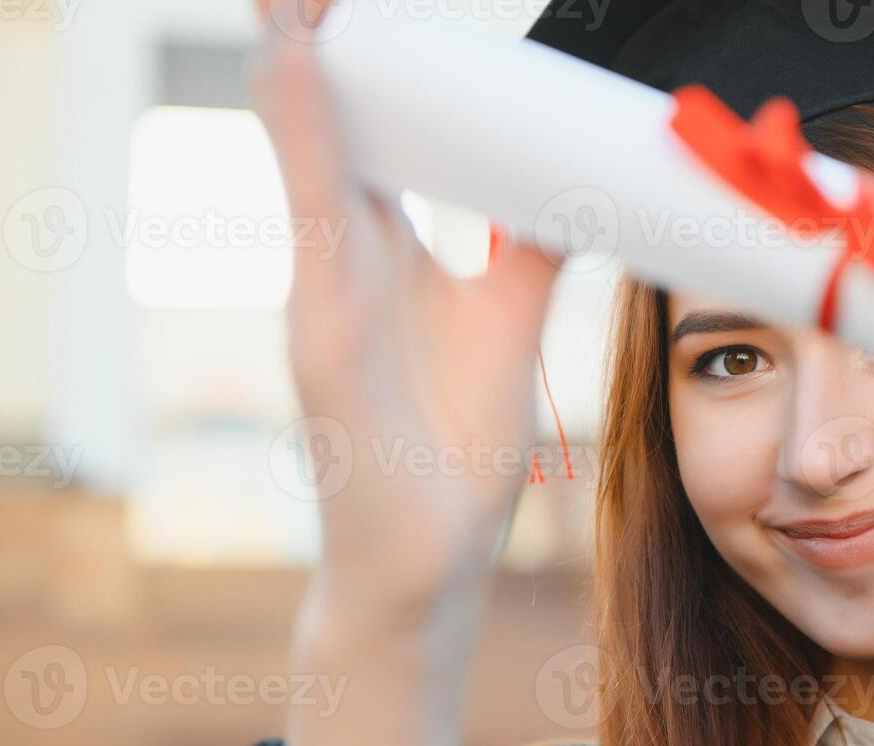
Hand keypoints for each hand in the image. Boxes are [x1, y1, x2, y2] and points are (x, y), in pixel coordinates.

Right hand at [251, 0, 560, 630]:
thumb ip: (530, 251)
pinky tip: (295, 60)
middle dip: (320, 32)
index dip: (367, 51)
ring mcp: (324, 291)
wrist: (425, 564)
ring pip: (304, 147)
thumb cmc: (449, 448)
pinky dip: (302, 134)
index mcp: (380, 250)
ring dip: (296, 54)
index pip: (365, 124)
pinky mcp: (324, 334)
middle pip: (323, 117)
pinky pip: (315, 218)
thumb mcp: (506, 324)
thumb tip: (578, 184)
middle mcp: (342, 258)